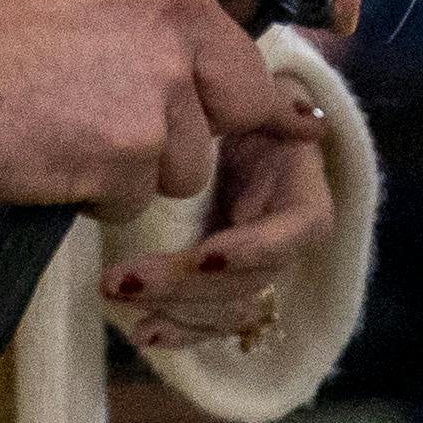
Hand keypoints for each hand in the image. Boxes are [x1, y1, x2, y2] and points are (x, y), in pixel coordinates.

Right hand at [0, 0, 357, 216]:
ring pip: (193, 155)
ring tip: (72, 120)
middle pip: (247, 90)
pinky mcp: (134, 146)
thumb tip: (224, 20)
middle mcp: (182, 6)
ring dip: (143, 158)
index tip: (341, 10)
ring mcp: (162, 81)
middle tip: (125, 108)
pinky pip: (140, 193)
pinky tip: (56, 150)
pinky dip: (102, 189)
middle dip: (202, 118)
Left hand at [110, 111, 329, 351]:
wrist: (218, 113)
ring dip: (176, 311)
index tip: (206, 254)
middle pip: (252, 280)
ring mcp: (253, 264)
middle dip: (188, 285)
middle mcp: (284, 236)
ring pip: (229, 308)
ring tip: (119, 295)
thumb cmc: (234, 96)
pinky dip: (179, 330)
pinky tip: (143, 333)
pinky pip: (209, 318)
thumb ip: (267, 103)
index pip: (299, 231)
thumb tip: (303, 119)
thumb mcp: (251, 90)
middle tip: (124, 278)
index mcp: (301, 189)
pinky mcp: (222, 281)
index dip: (256, 248)